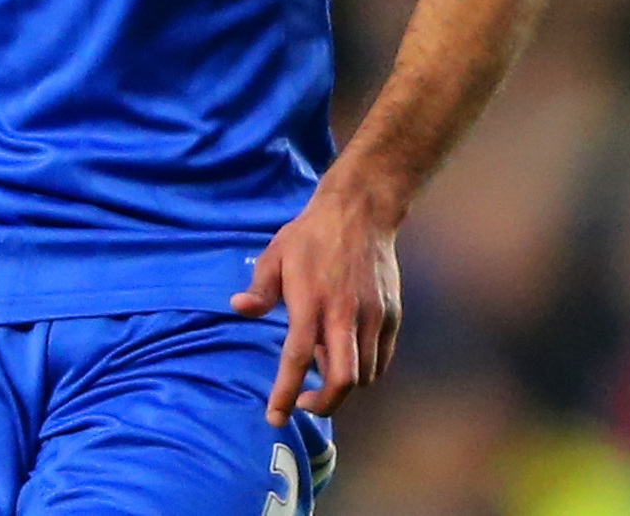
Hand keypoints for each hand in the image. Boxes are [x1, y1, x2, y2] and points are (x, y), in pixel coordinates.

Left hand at [230, 178, 402, 425]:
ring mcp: (372, 316)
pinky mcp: (392, 314)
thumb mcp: (276, 254)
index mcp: (310, 302)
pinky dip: (366, 370)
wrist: (360, 211)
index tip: (274, 417)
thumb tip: (238, 308)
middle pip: (342, 380)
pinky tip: (348, 358)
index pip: (298, 359)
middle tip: (304, 403)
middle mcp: (344, 315)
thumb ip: (260, 287)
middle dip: (323, 404)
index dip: (284, 393)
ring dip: (343, 385)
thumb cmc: (311, 235)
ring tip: (324, 368)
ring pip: (365, 375)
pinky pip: (382, 360)